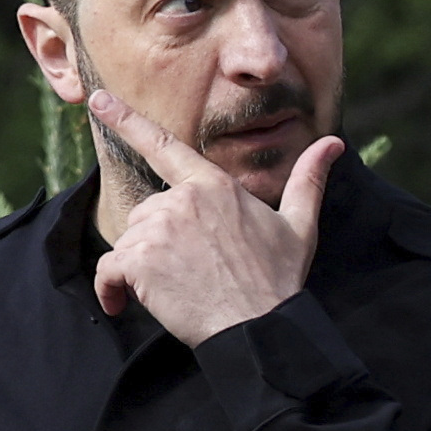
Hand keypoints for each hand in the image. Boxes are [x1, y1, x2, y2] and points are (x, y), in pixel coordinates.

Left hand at [89, 93, 336, 342]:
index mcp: (214, 186)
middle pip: (147, 213)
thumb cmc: (279, 282)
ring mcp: (159, 229)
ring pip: (130, 241)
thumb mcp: (299, 226)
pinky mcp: (140, 261)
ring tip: (174, 291)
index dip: (127, 119)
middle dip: (158, 243)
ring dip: (141, 268)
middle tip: (191, 274)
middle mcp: (183, 200)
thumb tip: (333, 143)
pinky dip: (111, 289)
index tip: (98, 101)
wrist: (260, 329)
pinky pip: (109, 270)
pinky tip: (124, 304)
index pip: (164, 145)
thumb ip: (308, 180)